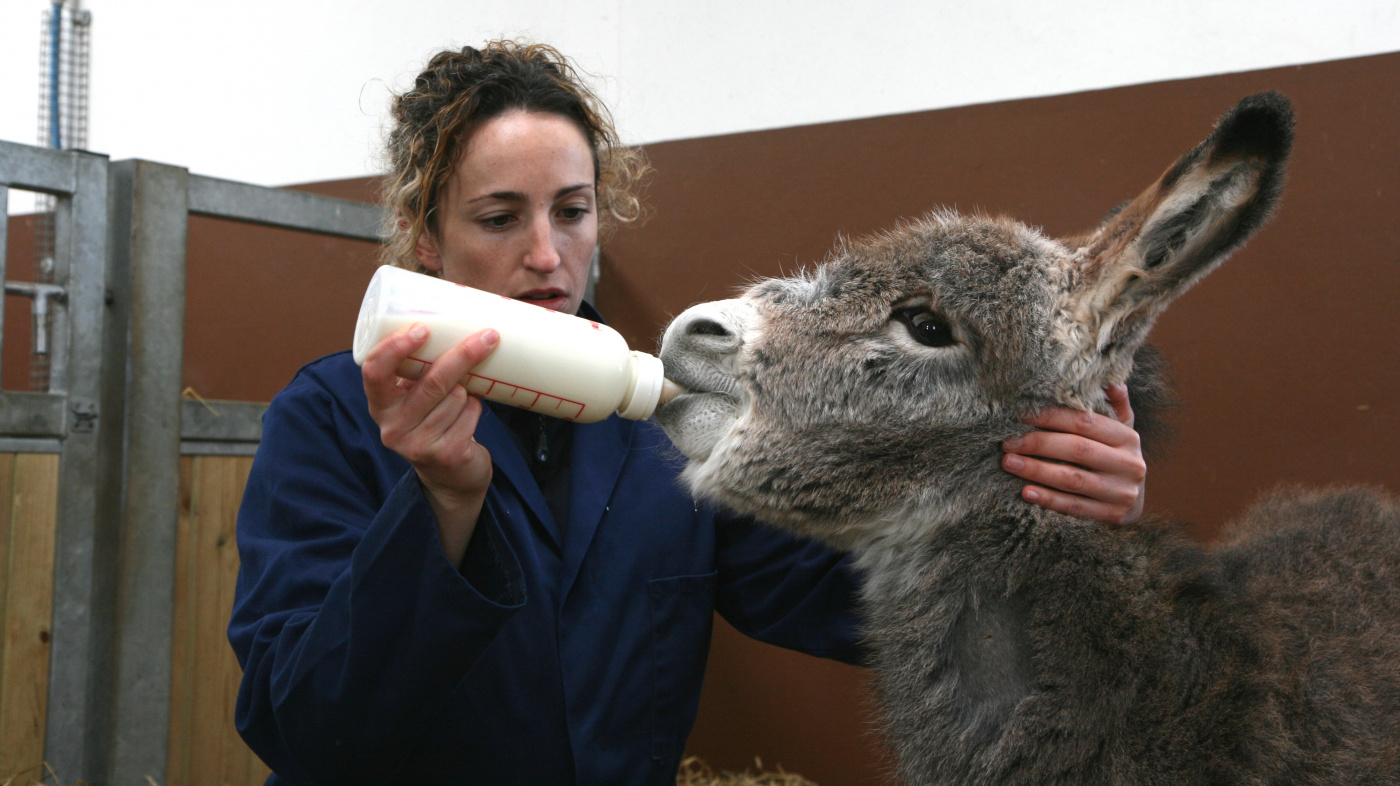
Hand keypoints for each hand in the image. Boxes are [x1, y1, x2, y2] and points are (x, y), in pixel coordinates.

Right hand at [362, 323, 498, 564]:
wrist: (450, 477)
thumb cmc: (433, 422)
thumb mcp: (415, 399)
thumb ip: (419, 371)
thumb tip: (455, 318)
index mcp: (380, 406)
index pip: (374, 372)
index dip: (394, 348)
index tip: (422, 328)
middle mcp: (392, 427)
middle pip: (431, 381)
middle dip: (462, 355)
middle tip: (487, 335)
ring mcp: (418, 444)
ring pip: (456, 395)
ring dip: (467, 389)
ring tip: (463, 396)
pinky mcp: (447, 454)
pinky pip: (471, 413)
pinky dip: (476, 408)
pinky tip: (468, 417)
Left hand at [1001, 384, 1146, 524]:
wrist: (1132, 503)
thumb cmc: (1114, 458)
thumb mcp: (1120, 431)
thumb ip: (1114, 406)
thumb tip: (1110, 381)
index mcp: (1128, 437)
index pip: (1085, 422)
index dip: (1051, 417)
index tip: (1020, 414)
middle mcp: (1129, 464)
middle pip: (1077, 449)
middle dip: (1038, 443)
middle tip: (1007, 442)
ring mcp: (1121, 492)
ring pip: (1072, 479)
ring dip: (1037, 470)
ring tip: (1008, 463)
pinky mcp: (1112, 516)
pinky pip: (1074, 506)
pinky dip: (1048, 499)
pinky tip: (1026, 492)